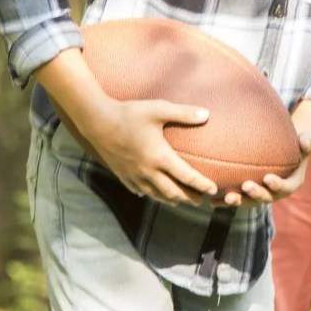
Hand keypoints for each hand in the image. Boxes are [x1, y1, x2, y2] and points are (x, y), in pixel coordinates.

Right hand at [75, 98, 220, 204]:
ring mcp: (134, 176)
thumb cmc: (129, 113)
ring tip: (180, 200)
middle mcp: (148, 171)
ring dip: (171, 199)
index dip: (202, 185)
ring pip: (156, 195)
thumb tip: (207, 114)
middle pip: (173, 192)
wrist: (97, 121)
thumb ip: (183, 113)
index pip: (187, 176)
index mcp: (160, 157)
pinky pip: (140, 191)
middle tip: (200, 201)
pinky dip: (151, 194)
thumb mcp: (158, 109)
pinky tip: (153, 193)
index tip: (213, 190)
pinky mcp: (122, 175)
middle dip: (188, 198)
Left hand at [223, 99, 310, 205]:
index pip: (285, 187)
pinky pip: (237, 198)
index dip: (277, 185)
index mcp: (291, 183)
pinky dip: (224, 202)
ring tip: (228, 197)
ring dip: (239, 200)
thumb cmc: (297, 145)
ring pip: (250, 201)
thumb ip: (307, 142)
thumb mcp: (305, 142)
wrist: (286, 152)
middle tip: (247, 186)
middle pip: (266, 197)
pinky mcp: (248, 194)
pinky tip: (212, 202)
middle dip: (256, 193)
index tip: (268, 178)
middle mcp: (275, 193)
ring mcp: (261, 195)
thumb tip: (306, 141)